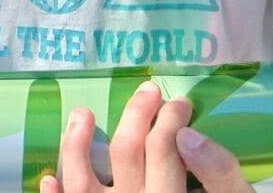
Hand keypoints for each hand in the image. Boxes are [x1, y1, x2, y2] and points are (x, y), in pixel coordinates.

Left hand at [39, 81, 253, 192]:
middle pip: (126, 153)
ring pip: (83, 181)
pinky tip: (49, 178)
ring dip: (75, 145)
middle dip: (136, 115)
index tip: (180, 102)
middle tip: (149, 90)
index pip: (165, 149)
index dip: (171, 119)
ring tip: (81, 114)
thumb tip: (191, 135)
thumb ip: (223, 177)